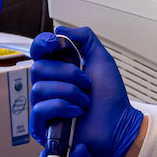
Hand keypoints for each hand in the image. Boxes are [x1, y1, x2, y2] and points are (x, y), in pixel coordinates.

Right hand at [30, 26, 144, 156]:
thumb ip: (85, 38)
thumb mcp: (102, 60)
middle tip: (86, 82)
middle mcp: (48, 86)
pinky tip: (77, 112)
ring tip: (85, 101)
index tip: (56, 43)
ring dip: (69, 92)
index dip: (42, 43)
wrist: (118, 125)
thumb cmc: (110, 98)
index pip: (38, 51)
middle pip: (38, 68)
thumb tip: (60, 30)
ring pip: (40, 88)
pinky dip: (63, 107)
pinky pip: (41, 109)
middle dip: (67, 73)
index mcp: (58, 70)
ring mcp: (44, 106)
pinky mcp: (43, 126)